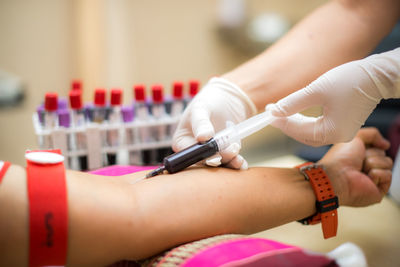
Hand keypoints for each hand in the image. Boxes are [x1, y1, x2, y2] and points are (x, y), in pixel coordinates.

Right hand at [172, 77, 256, 168]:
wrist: (228, 98)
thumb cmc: (209, 101)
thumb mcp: (201, 108)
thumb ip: (200, 122)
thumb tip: (202, 138)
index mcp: (182, 141)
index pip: (189, 155)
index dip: (202, 157)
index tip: (216, 155)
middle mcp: (194, 150)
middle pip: (205, 162)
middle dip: (219, 159)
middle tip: (232, 150)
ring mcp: (210, 153)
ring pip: (219, 163)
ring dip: (229, 162)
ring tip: (238, 156)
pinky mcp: (224, 153)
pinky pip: (229, 162)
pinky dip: (236, 164)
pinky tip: (242, 163)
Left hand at [266, 48, 399, 145]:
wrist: (378, 75)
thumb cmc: (351, 81)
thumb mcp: (316, 90)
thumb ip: (293, 103)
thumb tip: (274, 111)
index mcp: (331, 132)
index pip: (297, 131)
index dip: (280, 122)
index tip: (267, 114)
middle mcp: (337, 136)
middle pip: (302, 135)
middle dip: (285, 123)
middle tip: (271, 112)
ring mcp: (341, 132)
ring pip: (310, 132)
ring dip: (294, 122)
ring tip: (280, 111)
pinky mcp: (343, 124)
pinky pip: (319, 127)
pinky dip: (306, 121)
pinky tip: (296, 112)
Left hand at [319, 127, 392, 206]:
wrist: (336, 176)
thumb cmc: (340, 158)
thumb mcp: (355, 137)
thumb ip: (372, 134)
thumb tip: (386, 144)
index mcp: (358, 156)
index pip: (376, 147)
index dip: (370, 146)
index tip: (360, 149)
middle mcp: (365, 167)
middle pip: (383, 154)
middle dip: (372, 154)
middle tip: (358, 161)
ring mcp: (372, 179)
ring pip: (387, 163)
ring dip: (373, 163)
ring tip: (360, 170)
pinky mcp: (378, 190)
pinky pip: (388, 175)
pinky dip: (377, 174)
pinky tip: (365, 178)